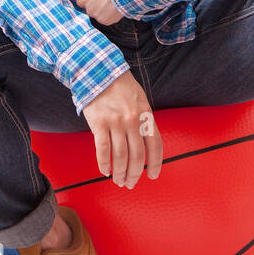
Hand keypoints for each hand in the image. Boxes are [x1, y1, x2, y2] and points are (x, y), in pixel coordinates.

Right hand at [81, 70, 163, 187]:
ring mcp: (115, 122)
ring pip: (120, 156)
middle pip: (137, 155)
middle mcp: (133, 120)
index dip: (155, 164)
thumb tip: (146, 143)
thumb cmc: (120, 86)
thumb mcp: (140, 100)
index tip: (152, 175)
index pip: (155, 145)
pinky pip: (102, 149)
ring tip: (118, 180)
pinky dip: (104, 163)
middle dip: (134, 173)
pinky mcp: (99, 123)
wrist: (98, 70)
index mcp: (146, 115)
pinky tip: (105, 171)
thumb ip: (144, 120)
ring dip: (119, 172)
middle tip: (130, 183)